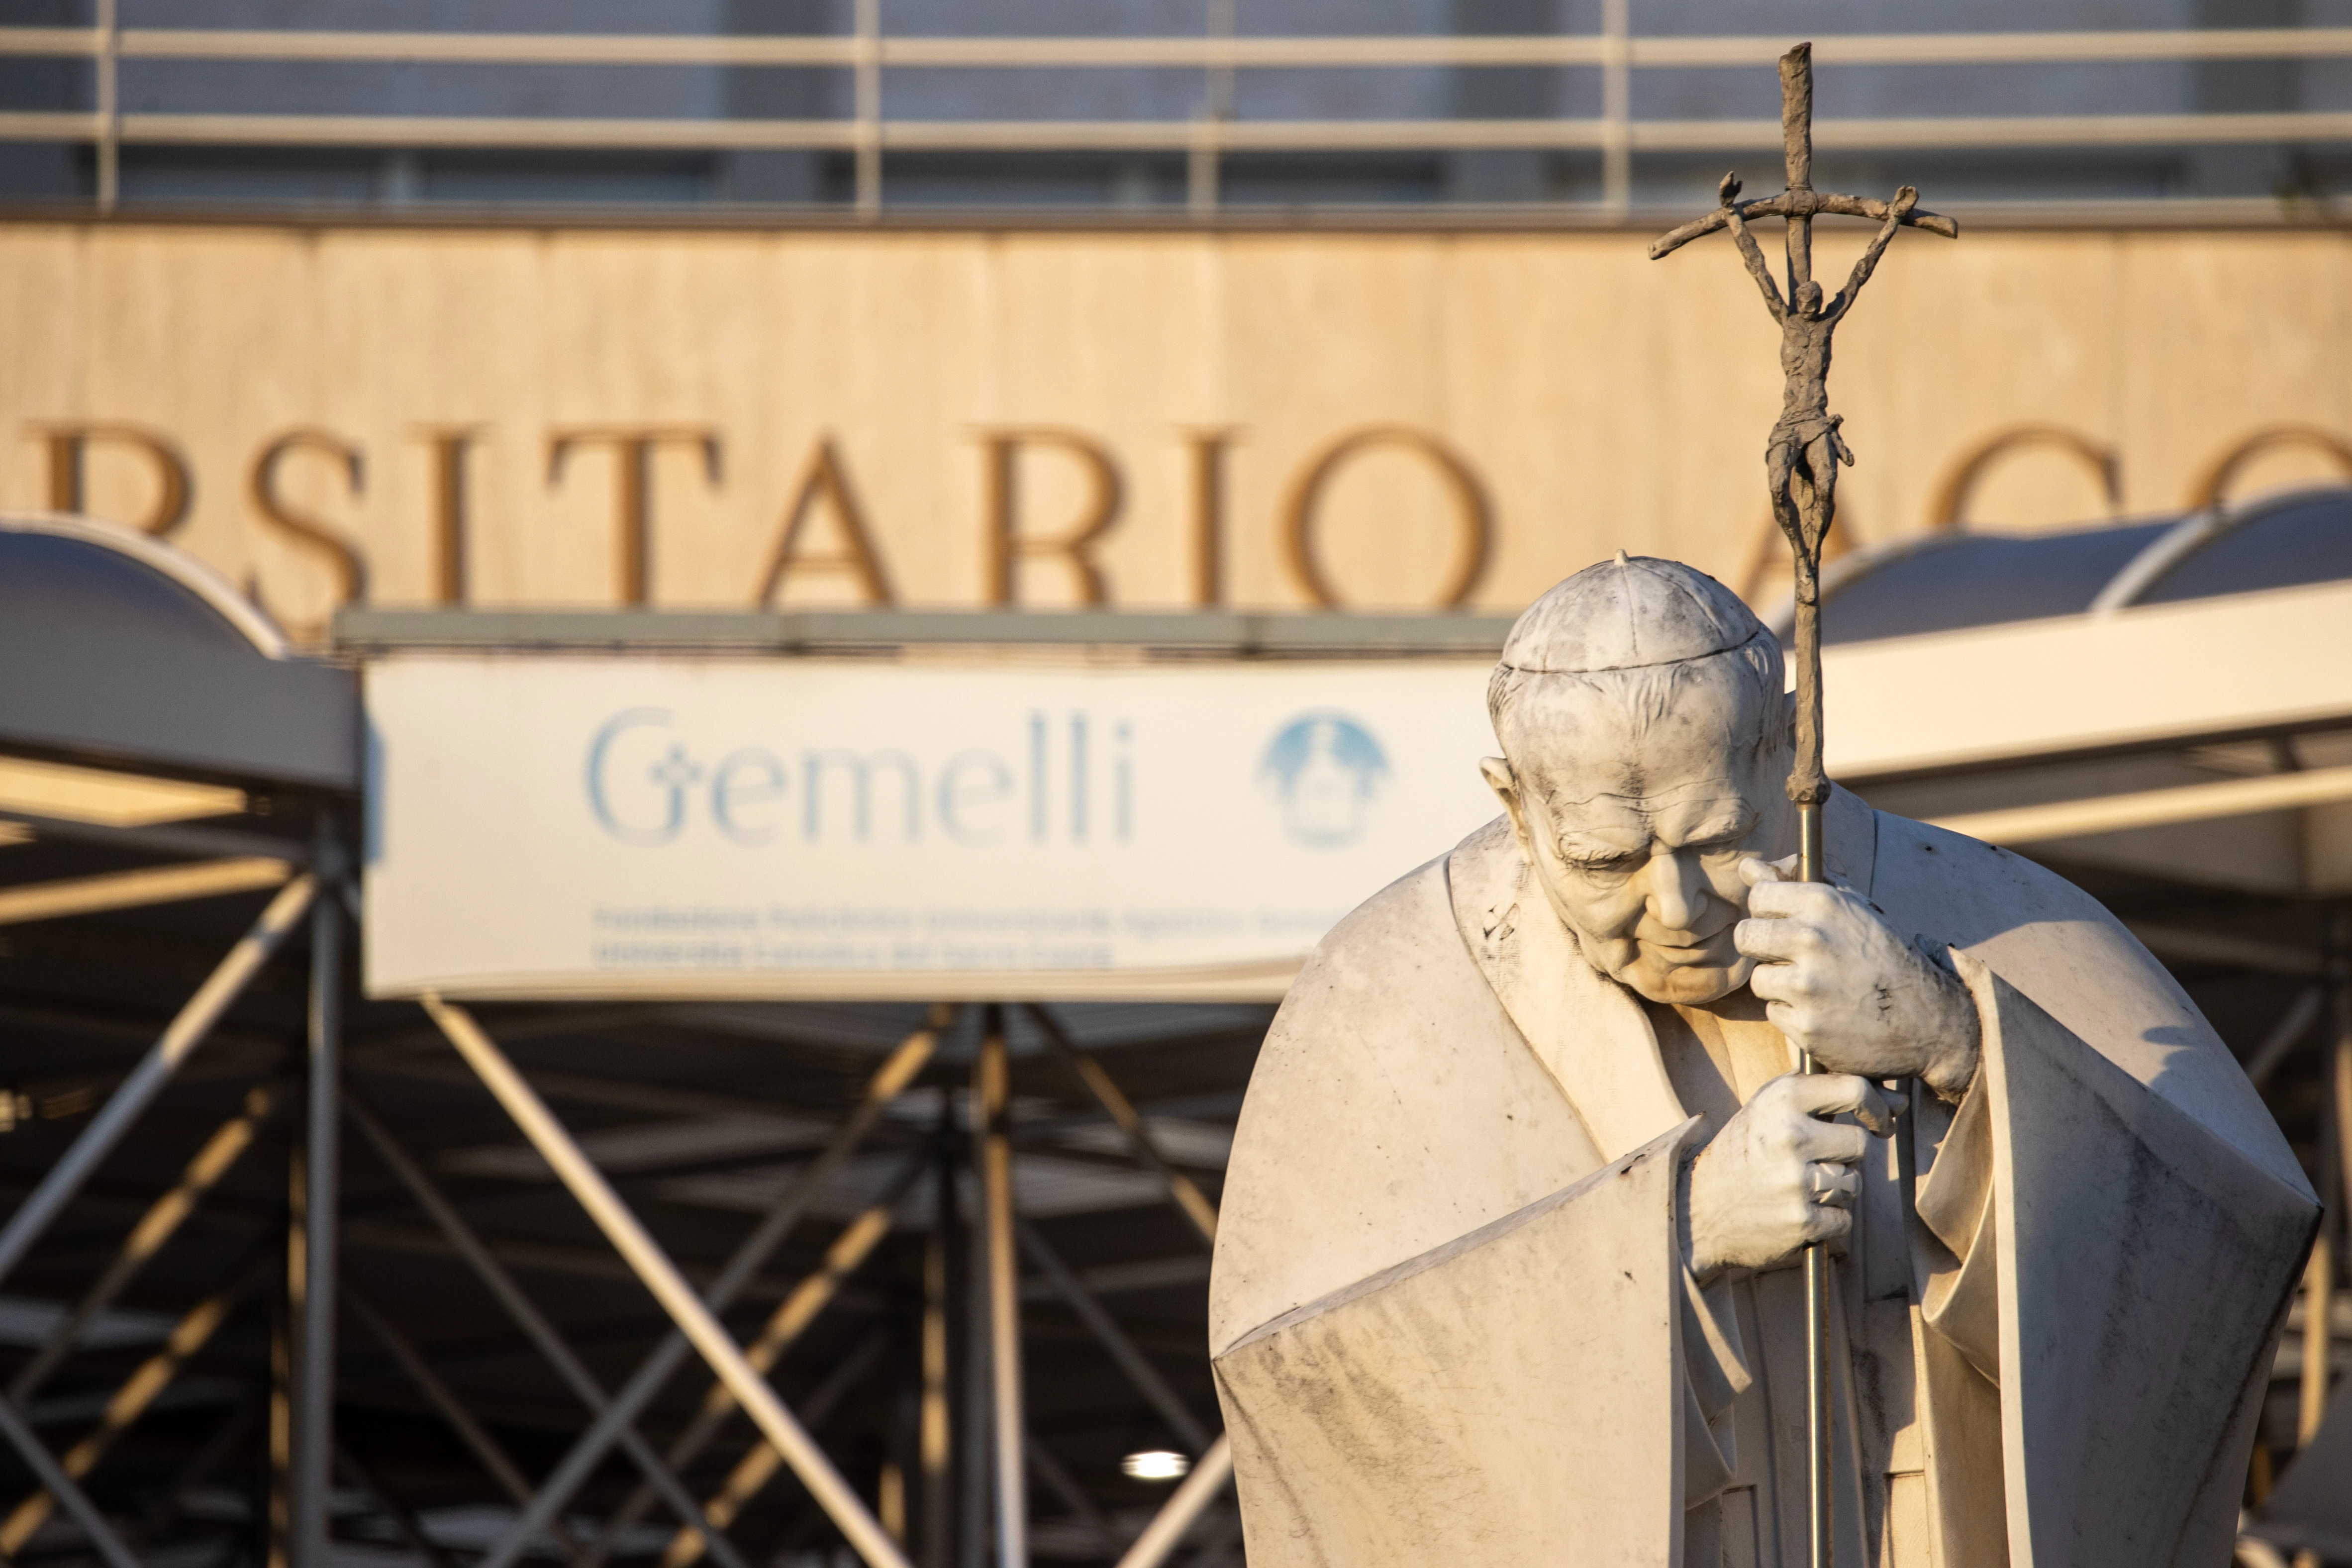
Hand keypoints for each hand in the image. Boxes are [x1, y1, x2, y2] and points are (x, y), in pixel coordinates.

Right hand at [1683, 1073, 1892, 1277]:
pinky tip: (1797, 1212)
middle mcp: (1790, 1134)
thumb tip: (1893, 1100)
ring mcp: (1796, 1179)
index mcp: (1782, 1099)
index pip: (1855, 1090)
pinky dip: (1827, 1220)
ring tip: (1796, 1188)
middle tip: (1816, 1163)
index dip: (1877, 1108)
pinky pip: (1843, 1218)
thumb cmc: (1742, 1152)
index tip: (1879, 1122)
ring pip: (1852, 1183)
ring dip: (1835, 1190)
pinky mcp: (1802, 1219)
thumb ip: (1816, 1093)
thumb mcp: (1765, 1107)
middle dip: (1846, 1158)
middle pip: (1860, 1145)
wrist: (1698, 1208)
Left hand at [1733, 856, 1979, 1099]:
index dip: (1768, 911)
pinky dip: (1793, 1013)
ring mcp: (1807, 986)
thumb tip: (1748, 867)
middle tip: (1788, 955)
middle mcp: (1812, 940)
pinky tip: (1824, 1010)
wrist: (1929, 1020)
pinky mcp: (1805, 1026)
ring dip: (1780, 983)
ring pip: (1759, 978)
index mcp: (1824, 904)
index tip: (1782, 921)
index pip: (1758, 895)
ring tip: (1817, 986)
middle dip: (1762, 946)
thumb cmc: (1887, 957)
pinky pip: (1774, 1012)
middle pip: (1745, 936)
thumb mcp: (1855, 910)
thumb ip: (1798, 884)